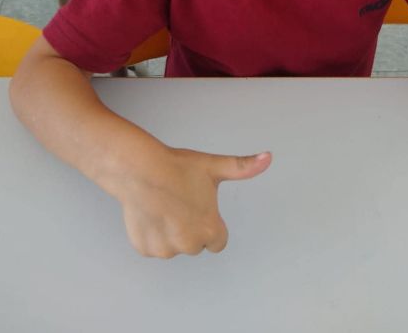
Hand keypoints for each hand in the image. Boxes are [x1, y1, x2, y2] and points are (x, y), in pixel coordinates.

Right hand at [119, 145, 271, 257]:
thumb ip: (243, 167)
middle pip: (195, 244)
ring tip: (164, 204)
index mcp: (209, 230)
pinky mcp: (145, 248)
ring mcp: (165, 249)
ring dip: (170, 232)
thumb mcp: (215, 167)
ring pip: (173, 245)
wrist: (140, 168)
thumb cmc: (177, 167)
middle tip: (181, 202)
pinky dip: (152, 234)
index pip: (218, 242)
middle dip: (190, 228)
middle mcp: (188, 245)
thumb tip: (268, 158)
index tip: (200, 208)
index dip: (211, 224)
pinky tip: (151, 212)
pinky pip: (153, 246)